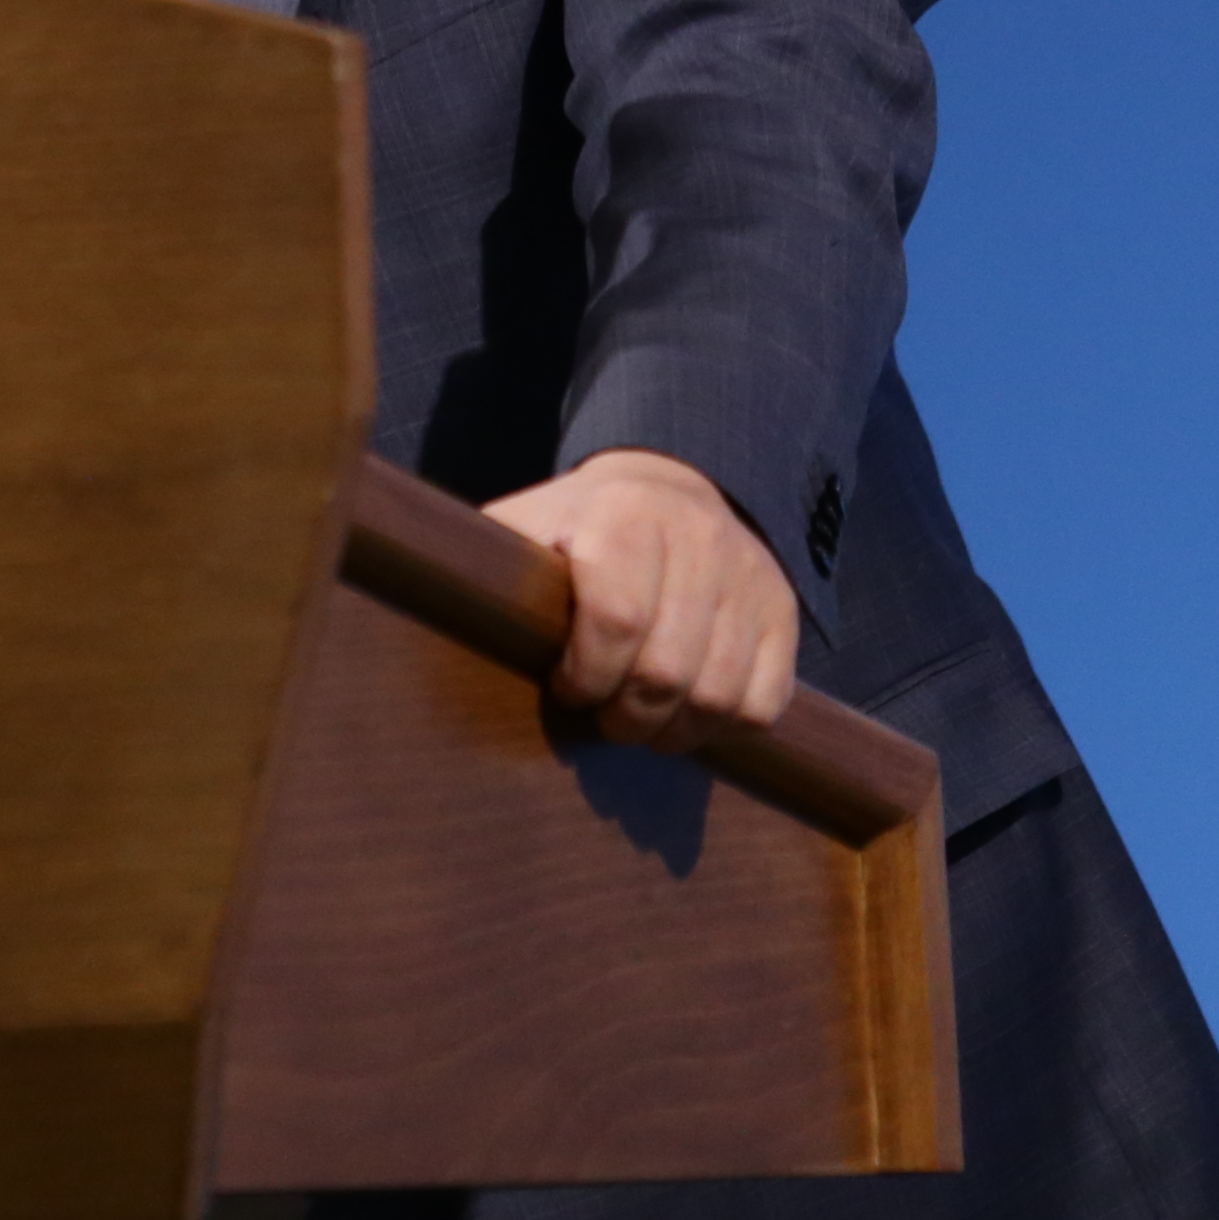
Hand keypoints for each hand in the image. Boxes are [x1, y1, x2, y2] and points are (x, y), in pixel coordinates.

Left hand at [485, 449, 798, 747]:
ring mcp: (750, 576)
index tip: (565, 687)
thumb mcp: (524, 528)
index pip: (616, 618)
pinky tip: (686, 716)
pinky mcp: (784, 612)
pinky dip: (723, 728)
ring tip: (640, 725)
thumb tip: (434, 615)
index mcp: (624, 514)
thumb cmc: (575, 528)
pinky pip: (764, 702)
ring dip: (671, 733)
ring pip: (719, 697)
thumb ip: (486, 570)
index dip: (585, 674)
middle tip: (603, 720)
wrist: (668, 487)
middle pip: (667, 671)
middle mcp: (699, 538)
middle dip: (625, 716)